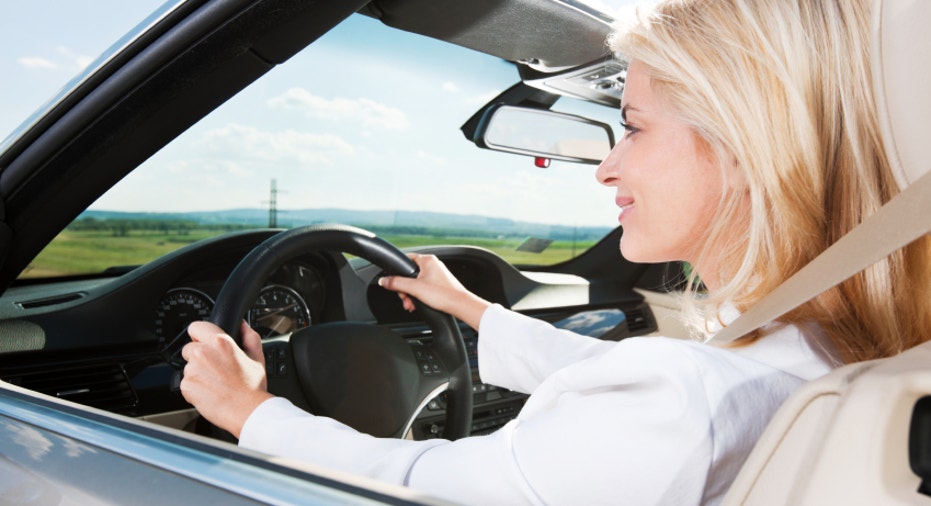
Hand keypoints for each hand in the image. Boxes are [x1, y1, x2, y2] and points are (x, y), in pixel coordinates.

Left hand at [180, 320, 272, 437]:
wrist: (246, 410)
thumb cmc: (252, 387)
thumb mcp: (257, 357)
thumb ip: (249, 337)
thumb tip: (242, 326)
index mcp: (220, 342)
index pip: (195, 327)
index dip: (200, 336)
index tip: (204, 344)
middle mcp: (203, 353)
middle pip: (189, 348)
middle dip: (198, 357)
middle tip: (214, 369)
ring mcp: (192, 369)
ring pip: (187, 367)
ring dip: (196, 373)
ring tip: (214, 383)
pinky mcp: (186, 385)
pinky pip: (185, 383)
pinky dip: (194, 388)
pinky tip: (209, 392)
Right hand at [378, 253, 490, 329]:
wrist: (460, 305)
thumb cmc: (443, 294)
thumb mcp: (415, 289)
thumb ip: (397, 283)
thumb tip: (384, 280)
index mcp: (427, 260)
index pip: (405, 260)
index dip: (397, 273)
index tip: (394, 283)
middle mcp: (433, 265)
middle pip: (409, 274)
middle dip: (404, 289)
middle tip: (405, 299)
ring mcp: (437, 275)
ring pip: (416, 283)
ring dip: (410, 295)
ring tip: (411, 305)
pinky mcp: (439, 284)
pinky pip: (424, 288)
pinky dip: (418, 296)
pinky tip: (417, 305)